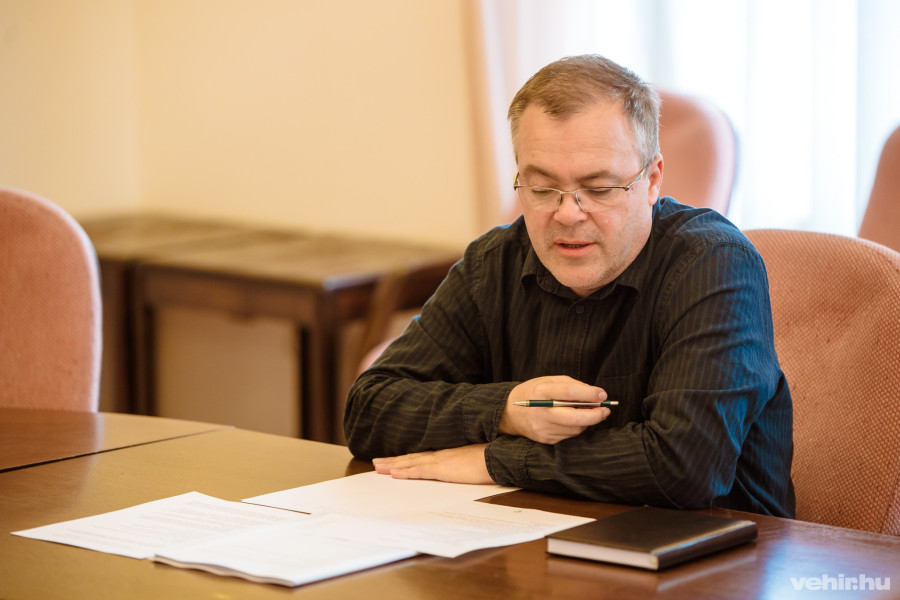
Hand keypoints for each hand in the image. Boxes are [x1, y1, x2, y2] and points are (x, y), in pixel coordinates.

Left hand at [372, 444, 492, 483]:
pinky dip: (405, 471)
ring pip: (411, 463)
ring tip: (378, 467)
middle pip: (412, 458)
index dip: (406, 459)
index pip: (421, 457)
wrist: (499, 455)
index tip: (392, 461)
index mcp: (447, 455)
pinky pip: (420, 471)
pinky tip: (394, 473)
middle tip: (376, 463)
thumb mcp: (474, 463)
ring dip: (393, 465)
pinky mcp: (443, 469)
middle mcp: (441, 456)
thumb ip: (463, 466)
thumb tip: (460, 469)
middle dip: (393, 461)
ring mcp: (441, 461)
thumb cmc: (491, 459)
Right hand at [499, 376, 610, 444]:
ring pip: (575, 429)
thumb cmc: (533, 392)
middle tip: (605, 410)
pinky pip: (569, 436)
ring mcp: (543, 428)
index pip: (569, 393)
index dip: (590, 394)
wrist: (509, 412)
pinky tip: (575, 420)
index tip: (602, 394)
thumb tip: (595, 395)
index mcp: (541, 391)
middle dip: (595, 415)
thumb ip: (571, 385)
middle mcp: (541, 412)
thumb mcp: (548, 380)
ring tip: (590, 412)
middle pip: (575, 418)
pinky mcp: (546, 439)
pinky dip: (577, 427)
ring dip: (587, 421)